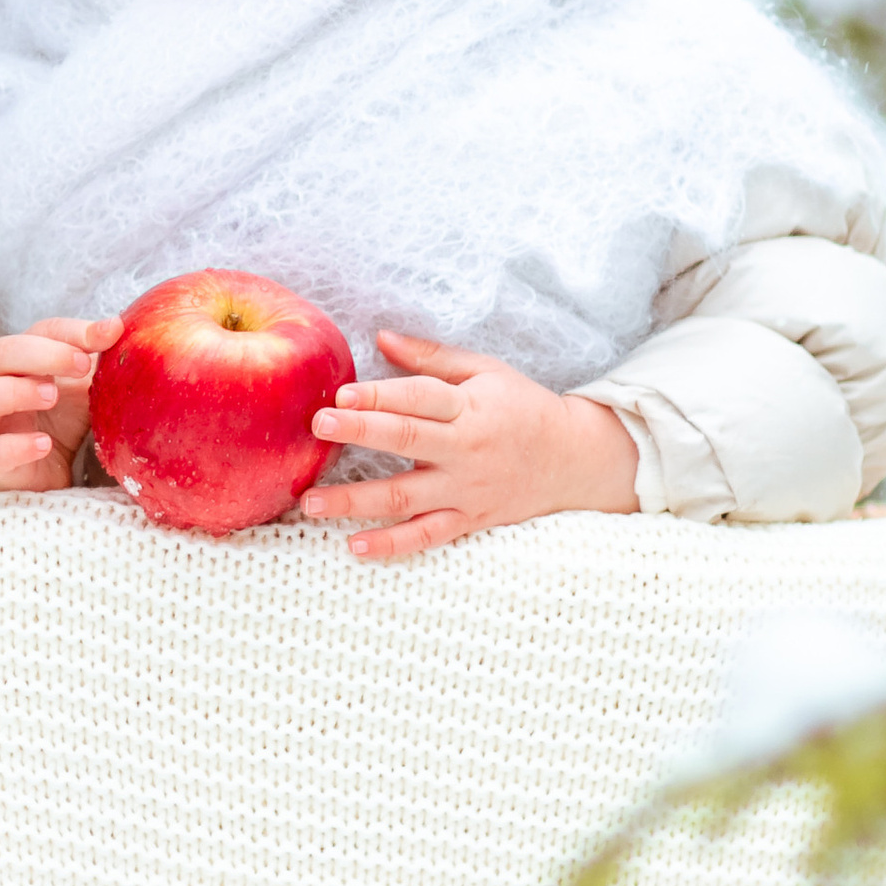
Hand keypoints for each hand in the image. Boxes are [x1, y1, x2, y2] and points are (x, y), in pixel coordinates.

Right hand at [0, 317, 122, 491]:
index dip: (74, 331)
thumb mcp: (81, 389)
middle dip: (42, 354)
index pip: (41, 331)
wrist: (30, 472)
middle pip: (0, 353)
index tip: (111, 333)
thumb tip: (123, 332)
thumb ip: (98, 365)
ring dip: (15, 392)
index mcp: (23, 360)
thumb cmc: (56, 421)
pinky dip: (15, 446)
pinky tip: (44, 445)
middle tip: (82, 364)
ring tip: (51, 397)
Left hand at [298, 331, 638, 560]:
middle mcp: (466, 449)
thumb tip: (380, 338)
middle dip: (361, 432)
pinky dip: (392, 545)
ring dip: (357, 501)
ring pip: (406, 497)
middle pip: (408, 440)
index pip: (420, 397)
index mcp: (470, 406)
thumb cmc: (522, 407)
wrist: (573, 460)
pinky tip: (354, 547)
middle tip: (318, 426)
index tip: (341, 394)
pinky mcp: (468, 520)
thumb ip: (431, 358)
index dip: (380, 395)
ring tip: (311, 503)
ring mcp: (466, 489)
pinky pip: (426, 536)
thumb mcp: (484, 371)